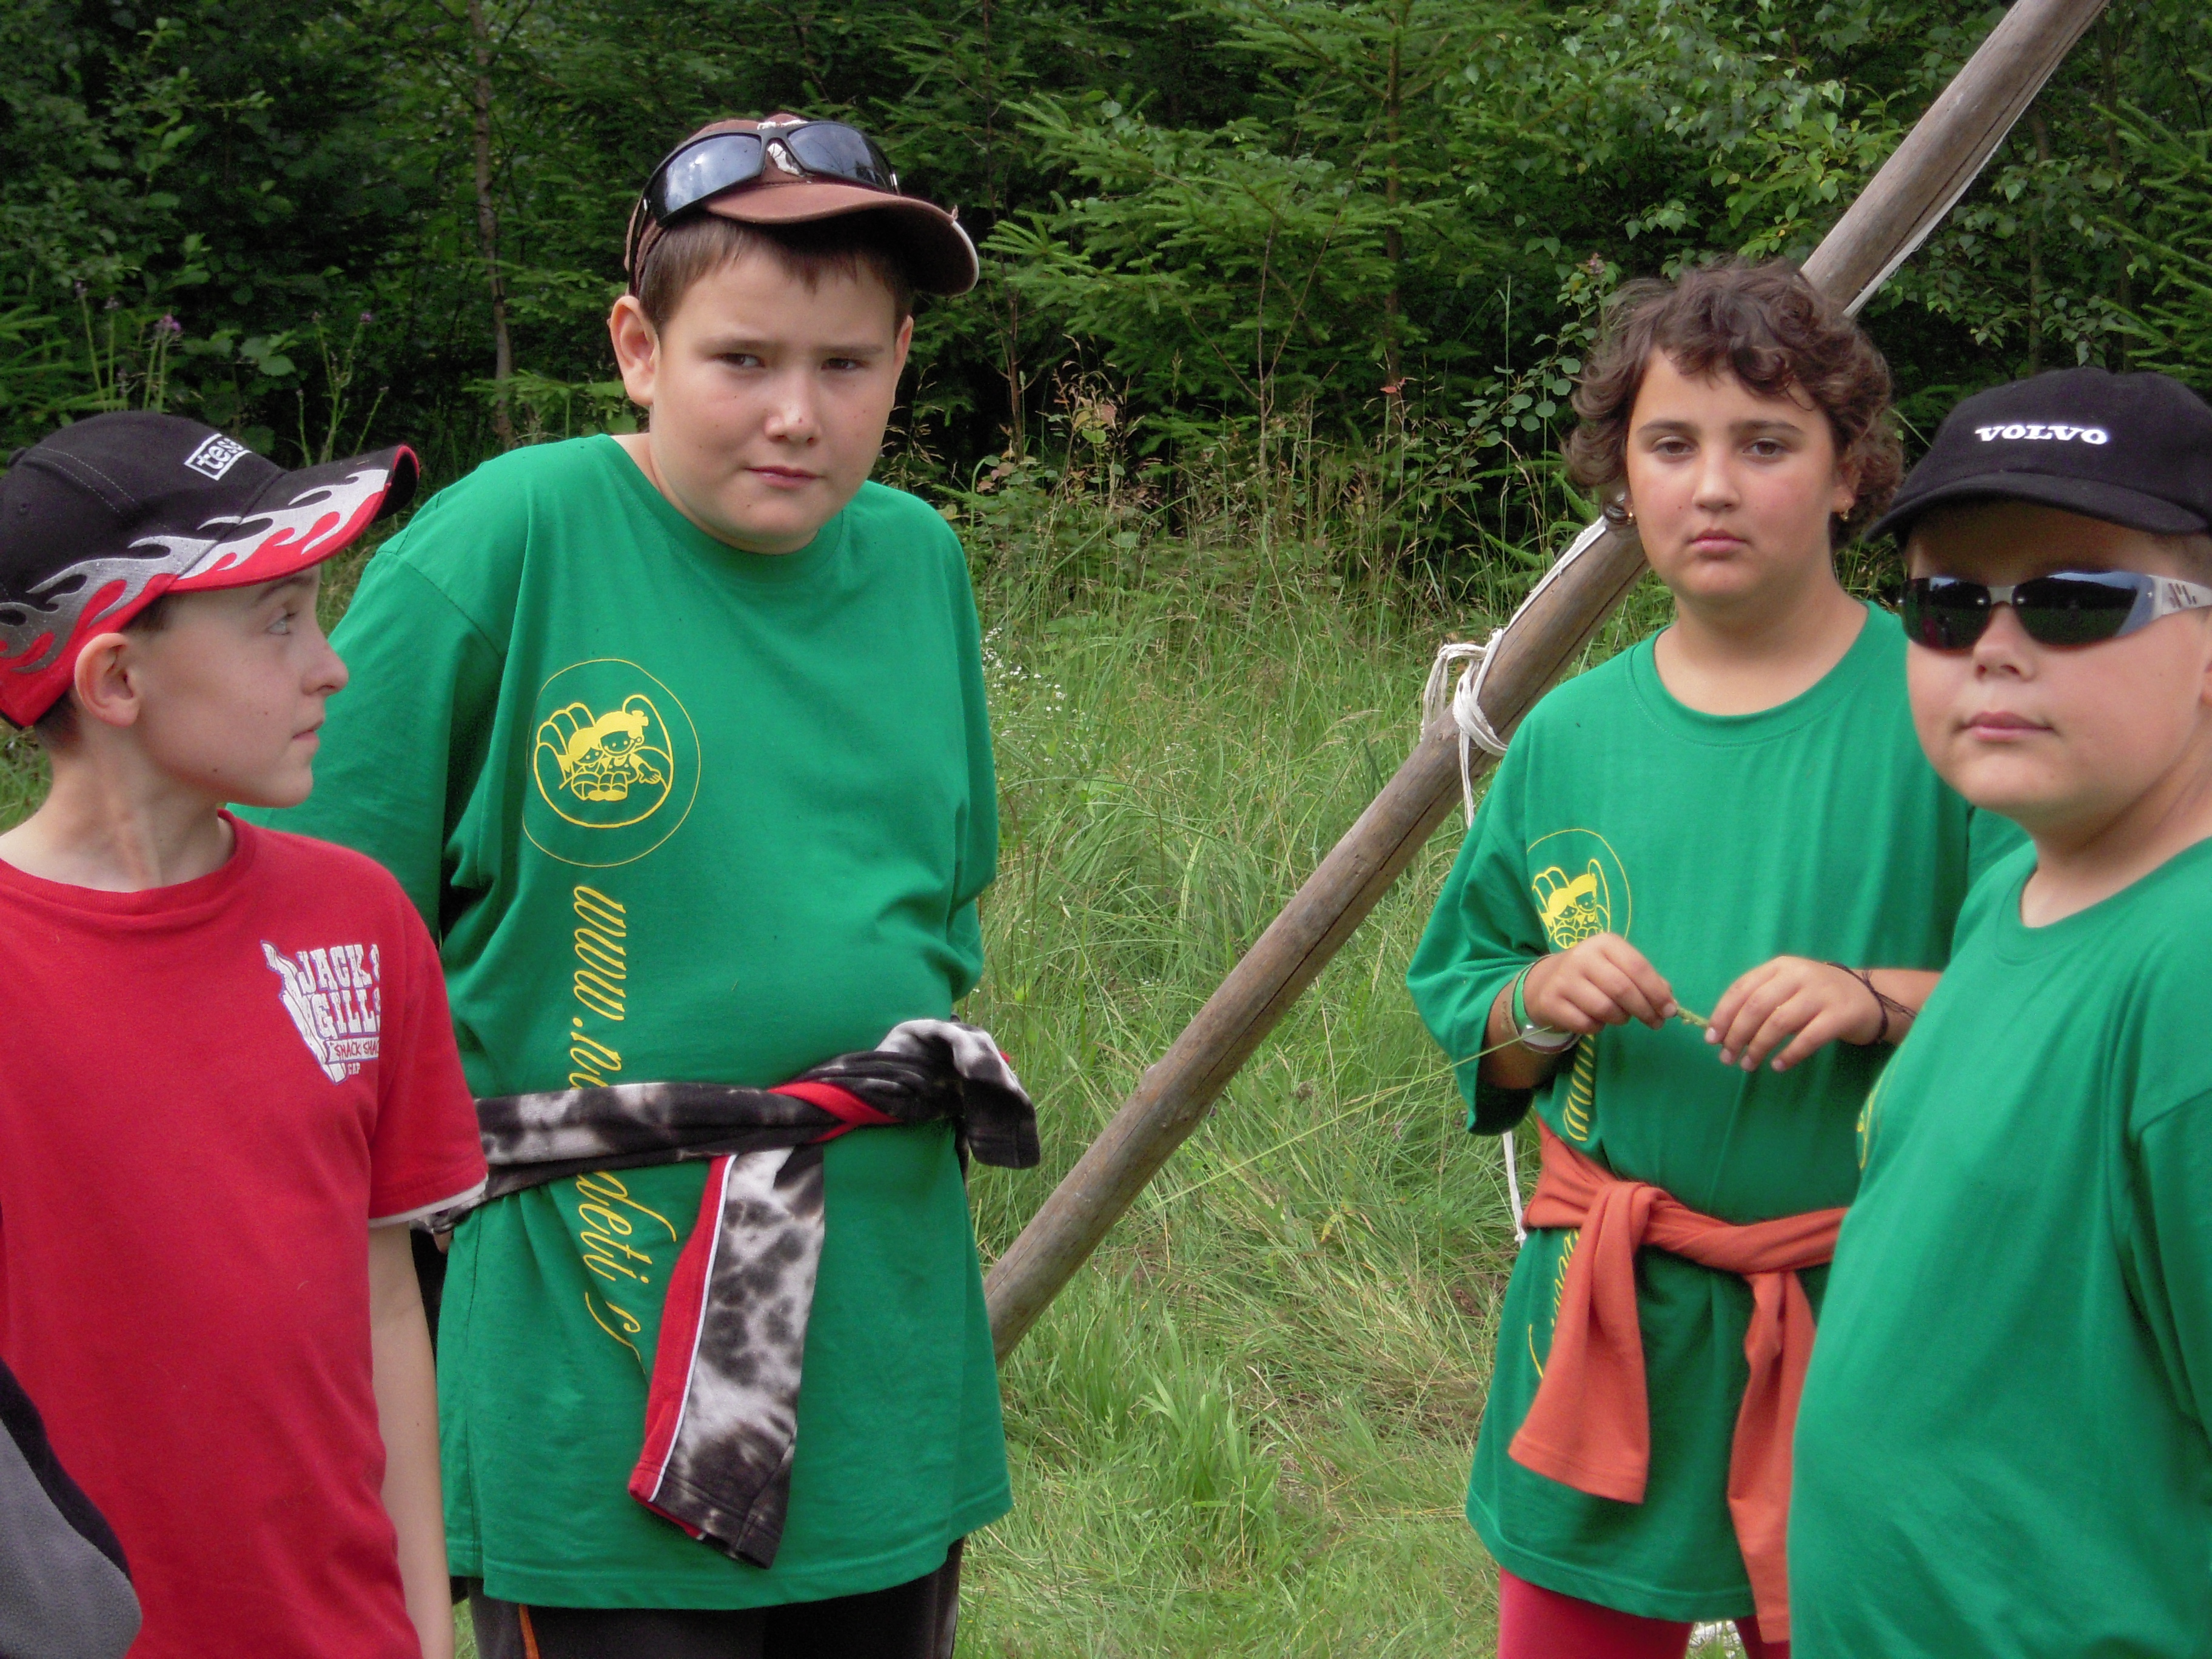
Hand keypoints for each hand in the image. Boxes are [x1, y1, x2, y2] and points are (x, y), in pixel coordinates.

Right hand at [1523, 932, 1676, 1035]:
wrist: (1546, 981)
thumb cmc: (1594, 974)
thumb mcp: (1619, 967)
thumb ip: (1646, 981)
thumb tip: (1670, 1004)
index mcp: (1604, 943)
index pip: (1637, 967)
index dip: (1657, 992)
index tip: (1670, 1010)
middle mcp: (1582, 956)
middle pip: (1622, 989)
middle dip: (1645, 1010)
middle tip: (1656, 1023)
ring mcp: (1563, 979)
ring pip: (1605, 1009)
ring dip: (1621, 1019)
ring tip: (1621, 1017)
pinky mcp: (1551, 1001)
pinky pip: (1586, 1024)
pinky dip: (1598, 1027)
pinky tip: (1597, 1020)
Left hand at [1706, 956, 1879, 1072]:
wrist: (1870, 997)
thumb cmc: (1817, 997)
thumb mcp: (1787, 988)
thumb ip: (1759, 1002)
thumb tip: (1723, 1032)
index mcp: (1780, 966)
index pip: (1742, 988)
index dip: (1723, 1015)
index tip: (1711, 1039)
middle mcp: (1799, 975)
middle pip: (1757, 1006)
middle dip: (1736, 1034)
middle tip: (1727, 1057)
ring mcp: (1821, 994)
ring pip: (1779, 1023)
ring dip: (1758, 1047)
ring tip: (1747, 1065)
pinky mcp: (1840, 1015)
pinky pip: (1808, 1038)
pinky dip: (1789, 1054)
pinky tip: (1777, 1066)